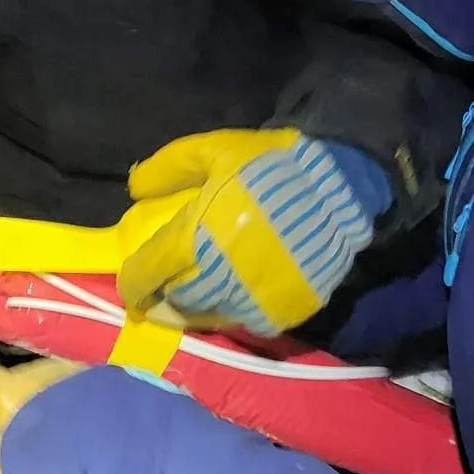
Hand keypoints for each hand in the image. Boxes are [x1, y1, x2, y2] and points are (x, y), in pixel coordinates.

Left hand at [118, 127, 382, 335]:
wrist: (339, 185)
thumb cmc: (270, 165)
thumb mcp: (215, 150)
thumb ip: (168, 168)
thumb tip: (133, 187)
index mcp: (193, 239)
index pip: (145, 276)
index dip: (134, 282)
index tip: (134, 281)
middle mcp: (217, 278)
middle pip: (176, 301)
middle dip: (166, 296)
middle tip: (168, 286)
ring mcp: (250, 301)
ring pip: (208, 317)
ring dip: (198, 307)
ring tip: (202, 291)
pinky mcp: (281, 313)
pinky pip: (245, 323)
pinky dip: (235, 313)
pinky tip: (238, 295)